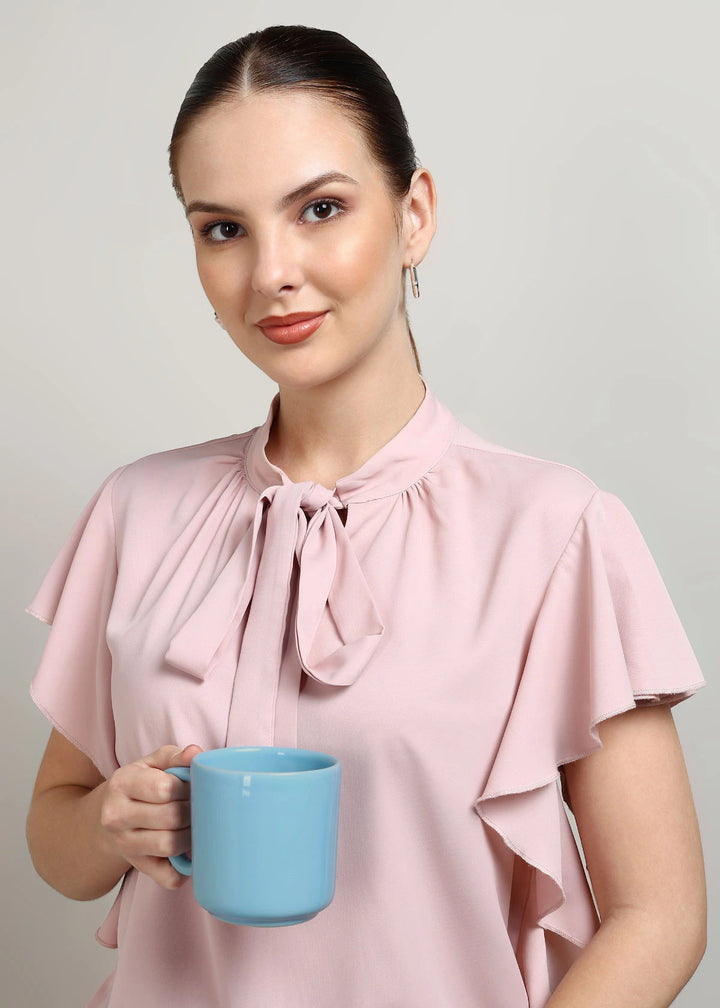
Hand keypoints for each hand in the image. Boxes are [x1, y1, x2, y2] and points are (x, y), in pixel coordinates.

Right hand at [97, 743, 202, 889]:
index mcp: (121, 783)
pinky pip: (168, 877)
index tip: (190, 786)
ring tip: (193, 824)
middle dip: (192, 810)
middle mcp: (117, 816)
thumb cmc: (138, 785)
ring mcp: (125, 845)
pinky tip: (188, 851)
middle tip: (198, 805)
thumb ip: (174, 756)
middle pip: (171, 818)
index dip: (186, 787)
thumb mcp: (150, 763)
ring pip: (170, 845)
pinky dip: (185, 869)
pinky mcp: (137, 866)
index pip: (164, 788)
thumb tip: (195, 753)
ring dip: (191, 835)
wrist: (106, 818)